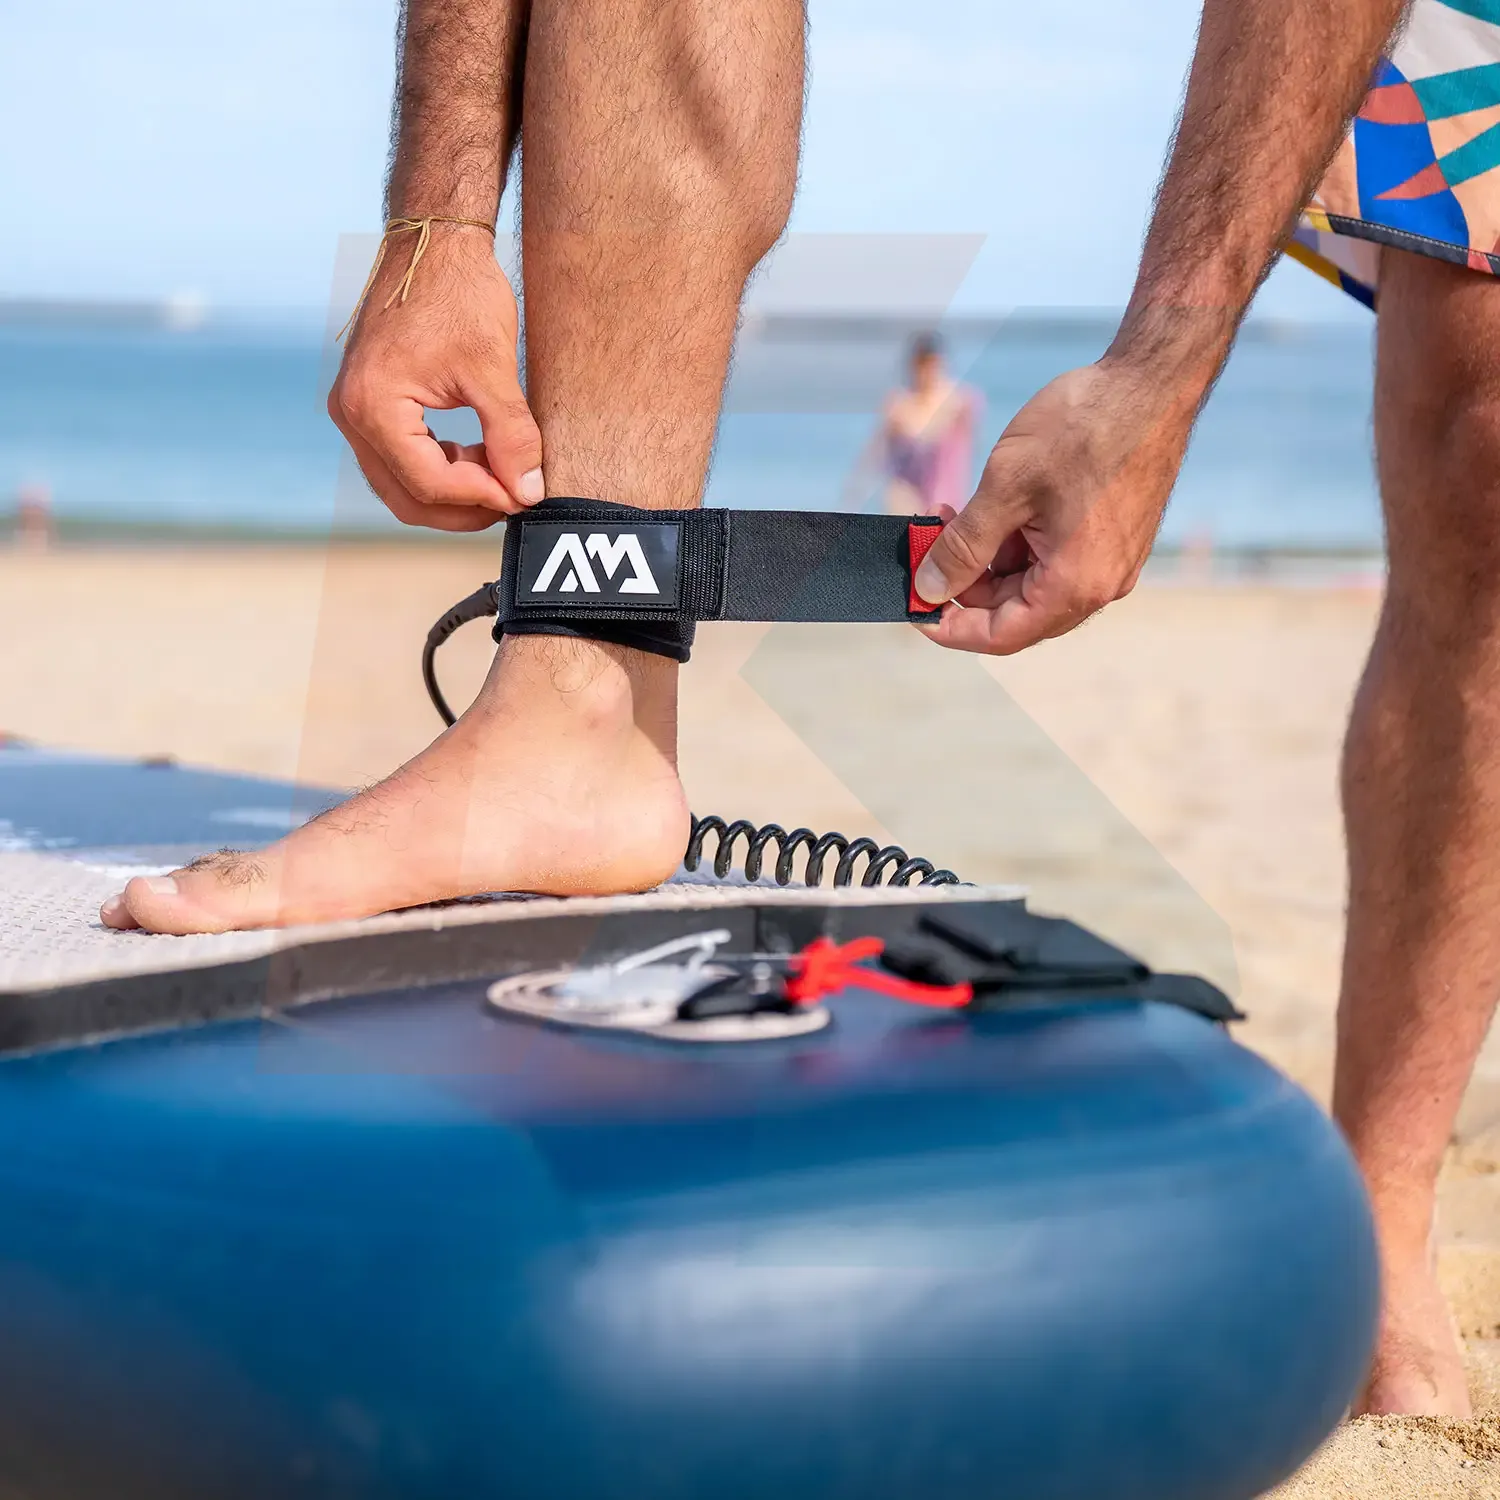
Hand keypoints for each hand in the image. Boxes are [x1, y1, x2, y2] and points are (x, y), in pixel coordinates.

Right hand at [328, 229, 542, 530]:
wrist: (432, 242)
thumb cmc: (460, 293)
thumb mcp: (493, 368)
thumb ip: (512, 435)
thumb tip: (529, 492)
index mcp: (373, 406)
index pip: (429, 484)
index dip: (481, 499)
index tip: (524, 495)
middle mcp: (351, 414)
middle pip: (408, 498)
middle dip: (464, 508)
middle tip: (515, 497)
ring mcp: (353, 411)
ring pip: (402, 486)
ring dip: (452, 493)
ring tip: (501, 475)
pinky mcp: (367, 405)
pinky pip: (399, 461)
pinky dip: (439, 470)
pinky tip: (478, 455)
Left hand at [912, 360, 1198, 653]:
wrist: (1151, 382)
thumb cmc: (1084, 426)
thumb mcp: (1005, 486)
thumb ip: (963, 546)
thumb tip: (929, 587)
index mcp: (1076, 583)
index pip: (1001, 635)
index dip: (951, 627)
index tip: (916, 608)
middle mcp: (1099, 584)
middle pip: (1015, 611)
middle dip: (966, 581)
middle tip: (931, 538)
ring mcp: (1110, 563)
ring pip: (1031, 583)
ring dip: (989, 557)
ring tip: (961, 508)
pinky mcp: (1113, 539)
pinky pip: (1055, 560)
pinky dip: (1019, 541)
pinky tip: (1000, 504)